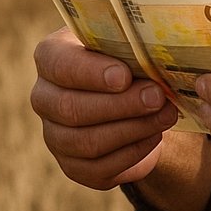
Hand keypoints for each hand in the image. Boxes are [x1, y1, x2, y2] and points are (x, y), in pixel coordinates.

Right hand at [30, 26, 179, 189]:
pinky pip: (100, 168)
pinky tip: (155, 135)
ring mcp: (54, 135)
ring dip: (133, 129)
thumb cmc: (127, 58)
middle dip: (120, 105)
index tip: (124, 76)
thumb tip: (156, 56)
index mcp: (50, 56)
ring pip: (87, 142)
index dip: (90, 73)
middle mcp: (44, 97)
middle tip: (157, 97)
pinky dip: (133, 152)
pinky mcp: (73, 166)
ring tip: (166, 115)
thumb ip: (132, 43)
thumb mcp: (126, 42)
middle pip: (71, 108)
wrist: (132, 96)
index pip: (59, 64)